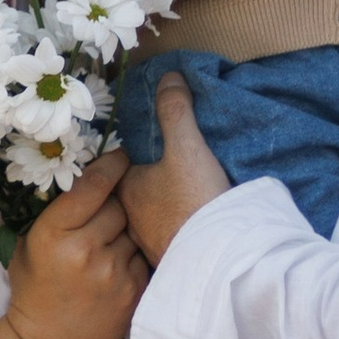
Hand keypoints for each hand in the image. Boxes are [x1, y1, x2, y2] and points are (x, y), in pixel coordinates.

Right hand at [0, 149, 144, 338]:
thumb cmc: (35, 290)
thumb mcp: (30, 244)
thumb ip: (59, 213)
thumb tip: (92, 176)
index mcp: (54, 232)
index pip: (94, 184)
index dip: (112, 164)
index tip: (122, 155)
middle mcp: (85, 249)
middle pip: (120, 204)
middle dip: (118, 205)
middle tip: (110, 212)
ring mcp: (114, 271)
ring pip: (136, 229)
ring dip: (128, 232)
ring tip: (112, 246)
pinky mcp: (134, 291)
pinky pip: (144, 256)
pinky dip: (135, 257)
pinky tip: (120, 266)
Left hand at [121, 74, 230, 263]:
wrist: (218, 259)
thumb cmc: (192, 199)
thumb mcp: (186, 146)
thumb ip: (175, 110)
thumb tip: (168, 75)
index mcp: (125, 191)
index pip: (121, 168)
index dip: (138, 157)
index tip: (161, 149)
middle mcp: (129, 220)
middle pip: (136, 194)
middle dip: (150, 184)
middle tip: (175, 173)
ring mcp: (148, 245)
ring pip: (151, 219)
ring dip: (164, 209)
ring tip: (187, 198)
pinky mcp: (171, 263)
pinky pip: (170, 239)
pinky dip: (178, 229)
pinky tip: (195, 225)